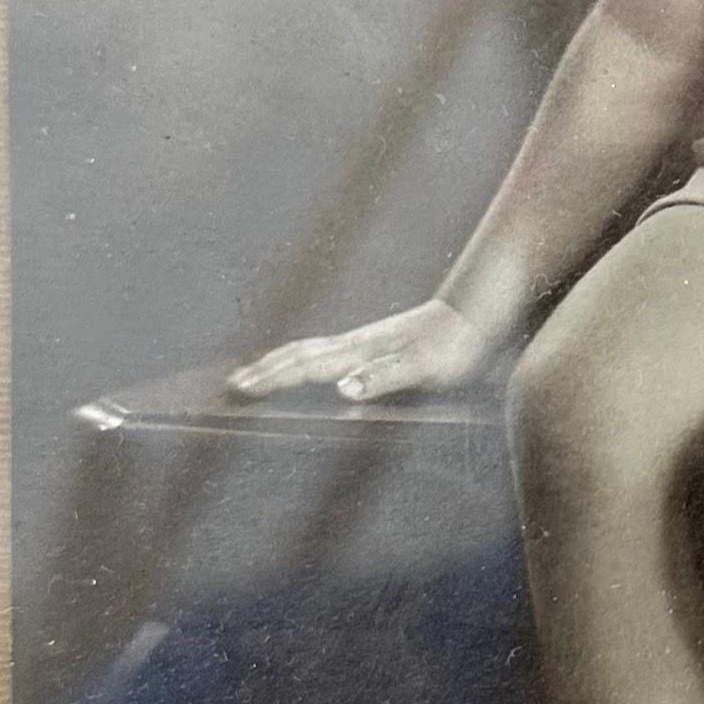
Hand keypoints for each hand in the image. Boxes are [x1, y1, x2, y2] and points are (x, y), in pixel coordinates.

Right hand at [227, 296, 495, 405]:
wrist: (472, 314)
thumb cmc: (451, 348)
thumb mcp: (422, 369)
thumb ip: (383, 377)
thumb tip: (342, 389)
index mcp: (358, 353)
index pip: (305, 367)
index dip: (271, 379)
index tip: (239, 389)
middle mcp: (353, 344)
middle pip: (298, 355)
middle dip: (264, 370)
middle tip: (232, 385)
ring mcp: (362, 341)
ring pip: (309, 350)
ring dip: (279, 362)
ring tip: (256, 372)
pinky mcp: (373, 343)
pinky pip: (325, 352)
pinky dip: (303, 360)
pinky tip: (308, 368)